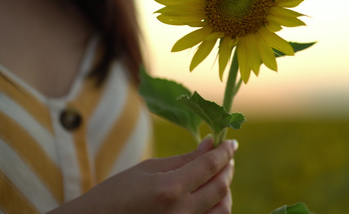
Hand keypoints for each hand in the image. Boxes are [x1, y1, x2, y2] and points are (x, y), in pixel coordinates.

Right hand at [49, 137, 237, 213]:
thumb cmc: (117, 193)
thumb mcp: (149, 169)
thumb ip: (185, 159)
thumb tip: (211, 143)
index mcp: (170, 189)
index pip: (210, 165)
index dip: (225, 152)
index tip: (231, 142)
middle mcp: (181, 212)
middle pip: (220, 187)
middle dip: (227, 167)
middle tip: (226, 156)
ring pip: (223, 209)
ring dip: (225, 190)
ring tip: (218, 176)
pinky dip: (217, 207)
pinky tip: (210, 195)